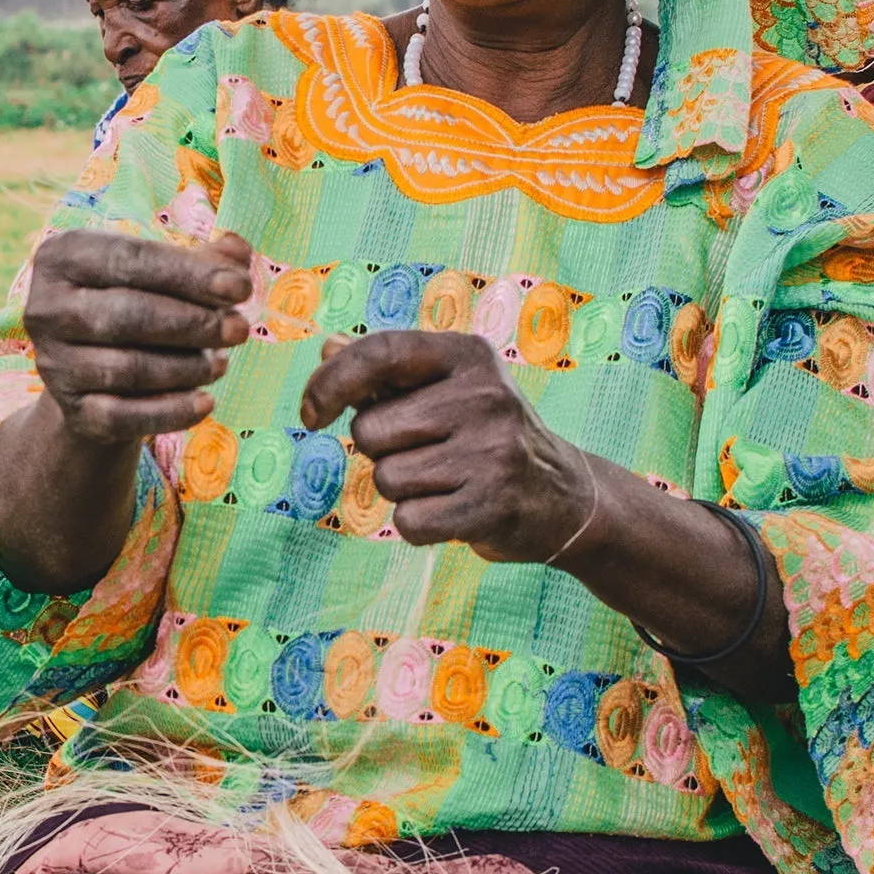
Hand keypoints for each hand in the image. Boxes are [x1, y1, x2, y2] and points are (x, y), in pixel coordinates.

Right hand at [23, 228, 252, 444]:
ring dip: (187, 367)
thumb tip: (237, 250)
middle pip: (127, 315)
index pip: (130, 259)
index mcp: (61, 255)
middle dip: (193, 323)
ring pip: (128, 368)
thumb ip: (200, 258)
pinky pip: (123, 416)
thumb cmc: (133, 302)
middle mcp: (45, 308)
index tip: (240, 287)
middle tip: (240, 329)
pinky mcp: (69, 409)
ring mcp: (53, 362)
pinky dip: (170, 412)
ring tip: (222, 362)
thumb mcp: (160, 272)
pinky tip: (206, 402)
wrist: (93, 372)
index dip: (189, 273)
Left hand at [300, 331, 590, 562]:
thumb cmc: (482, 435)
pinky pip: (409, 522)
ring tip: (445, 482)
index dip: (330, 382)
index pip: (380, 352)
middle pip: (370, 430)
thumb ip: (384, 372)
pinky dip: (418, 525)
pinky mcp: (494, 505)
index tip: (310, 414)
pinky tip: (453, 512)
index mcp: (467, 355)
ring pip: (386, 479)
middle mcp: (486, 396)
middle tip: (425, 453)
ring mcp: (494, 451)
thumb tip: (326, 348)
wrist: (562, 497)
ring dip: (402, 489)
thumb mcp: (444, 389)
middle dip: (380, 450)